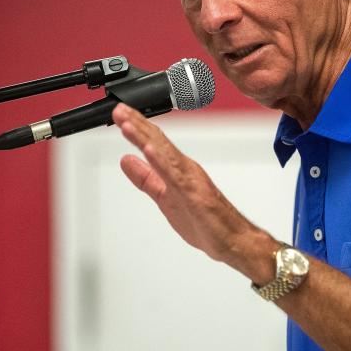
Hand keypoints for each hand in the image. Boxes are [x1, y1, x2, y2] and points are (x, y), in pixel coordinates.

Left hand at [111, 103, 274, 278]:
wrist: (231, 241)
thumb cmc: (205, 221)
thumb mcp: (164, 197)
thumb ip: (146, 178)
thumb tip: (126, 160)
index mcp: (177, 169)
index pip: (154, 142)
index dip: (136, 127)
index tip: (120, 114)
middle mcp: (185, 169)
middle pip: (158, 142)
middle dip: (137, 125)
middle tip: (119, 109)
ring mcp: (191, 180)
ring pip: (165, 154)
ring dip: (146, 138)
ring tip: (128, 124)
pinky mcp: (195, 195)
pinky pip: (176, 177)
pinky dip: (162, 162)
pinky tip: (149, 151)